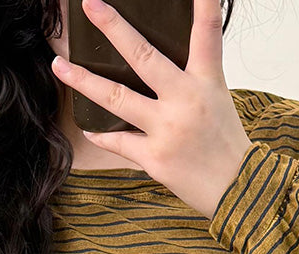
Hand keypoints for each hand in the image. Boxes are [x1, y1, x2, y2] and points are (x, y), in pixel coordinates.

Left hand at [51, 0, 254, 219]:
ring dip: (83, 81)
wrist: (238, 190)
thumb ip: (190, 79)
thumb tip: (155, 67)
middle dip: (114, 28)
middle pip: (143, 56)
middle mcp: (184, 100)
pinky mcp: (154, 158)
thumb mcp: (217, 100)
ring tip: (60, 67)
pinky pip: (117, 141)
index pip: (206, 33)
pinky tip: (87, 128)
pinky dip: (100, 135)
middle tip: (91, 6)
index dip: (203, 4)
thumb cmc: (226, 145)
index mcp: (206, 81)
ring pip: (116, 98)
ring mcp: (167, 128)